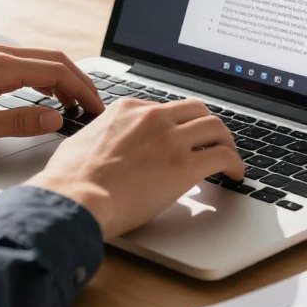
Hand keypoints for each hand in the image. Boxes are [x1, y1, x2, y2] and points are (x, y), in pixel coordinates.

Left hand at [0, 44, 102, 149]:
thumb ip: (20, 122)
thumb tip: (56, 118)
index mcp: (0, 66)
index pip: (56, 71)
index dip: (82, 90)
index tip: (97, 109)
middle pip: (53, 59)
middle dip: (78, 81)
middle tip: (94, 106)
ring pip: (39, 59)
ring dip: (62, 78)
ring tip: (75, 104)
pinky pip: (24, 63)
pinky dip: (44, 76)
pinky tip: (46, 95)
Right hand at [26, 98, 243, 238]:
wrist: (76, 197)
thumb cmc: (71, 179)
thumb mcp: (82, 141)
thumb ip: (100, 136)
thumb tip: (100, 144)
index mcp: (127, 109)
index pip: (165, 109)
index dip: (178, 125)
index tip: (182, 137)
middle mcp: (152, 117)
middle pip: (196, 110)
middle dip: (208, 126)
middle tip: (213, 142)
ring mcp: (170, 139)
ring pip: (216, 127)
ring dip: (226, 142)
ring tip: (229, 158)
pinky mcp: (185, 166)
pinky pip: (223, 156)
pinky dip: (235, 164)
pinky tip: (235, 175)